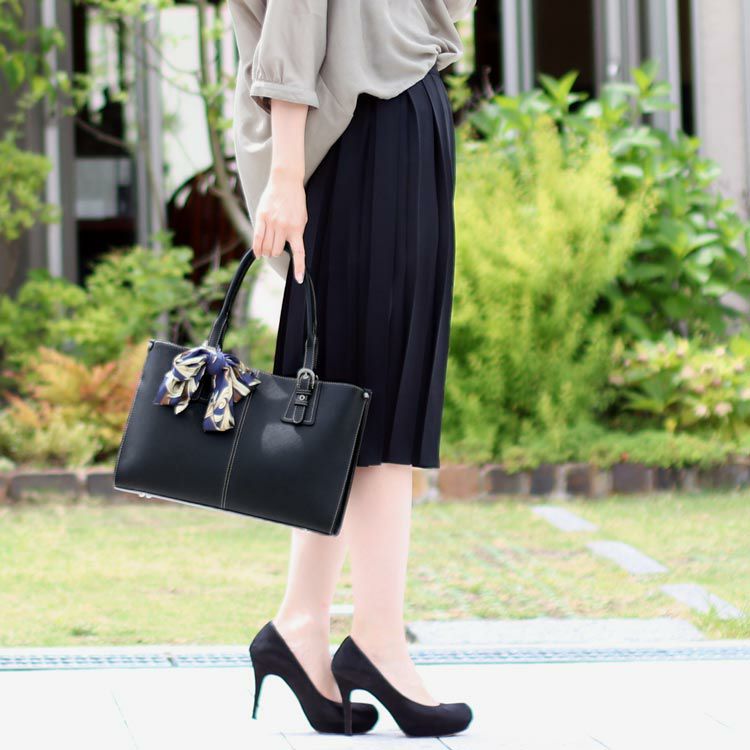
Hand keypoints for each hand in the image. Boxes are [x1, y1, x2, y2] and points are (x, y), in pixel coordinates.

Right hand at [252, 167, 306, 283]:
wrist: (286, 182)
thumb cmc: (295, 201)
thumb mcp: (302, 218)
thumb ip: (296, 233)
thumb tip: (290, 248)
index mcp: (297, 229)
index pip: (299, 253)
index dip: (299, 268)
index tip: (299, 279)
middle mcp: (284, 227)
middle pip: (276, 251)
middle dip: (275, 252)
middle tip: (276, 247)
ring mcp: (272, 222)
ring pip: (266, 247)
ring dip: (266, 250)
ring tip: (268, 247)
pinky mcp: (261, 217)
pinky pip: (257, 238)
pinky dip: (257, 249)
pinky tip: (257, 254)